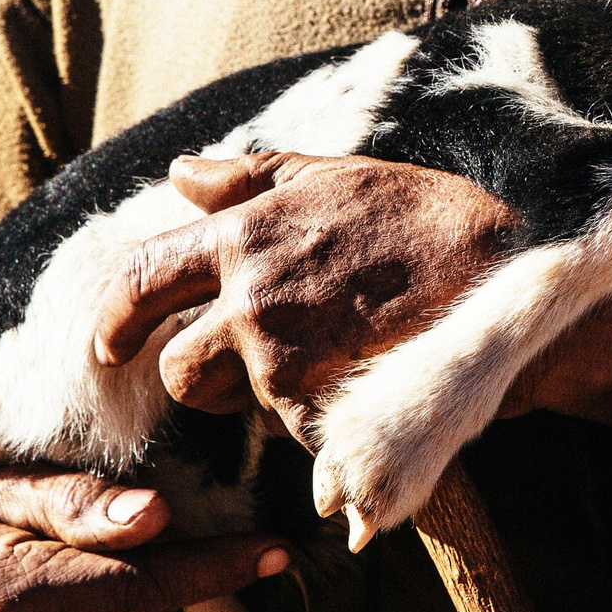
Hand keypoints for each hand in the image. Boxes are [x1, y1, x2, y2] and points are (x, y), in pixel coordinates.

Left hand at [89, 151, 611, 437]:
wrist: (503, 278)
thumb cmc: (423, 219)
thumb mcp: (333, 176)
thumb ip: (248, 179)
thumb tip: (180, 172)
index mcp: (243, 237)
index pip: (140, 280)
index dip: (113, 320)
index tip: (107, 347)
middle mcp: (249, 299)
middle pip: (175, 368)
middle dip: (197, 376)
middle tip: (237, 374)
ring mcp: (282, 360)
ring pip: (229, 407)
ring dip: (252, 403)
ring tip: (311, 376)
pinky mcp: (319, 412)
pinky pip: (291, 439)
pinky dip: (314, 434)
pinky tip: (355, 402)